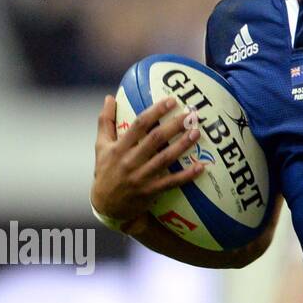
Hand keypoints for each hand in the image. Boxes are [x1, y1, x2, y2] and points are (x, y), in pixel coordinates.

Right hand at [91, 95, 205, 223]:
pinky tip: (201, 166)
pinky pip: (171, 182)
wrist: (105, 205)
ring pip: (165, 159)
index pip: (138, 125)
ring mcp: (141, 177)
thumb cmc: (105, 171)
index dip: (155, 111)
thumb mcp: (100, 147)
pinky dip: (187, 175)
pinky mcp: (151, 191)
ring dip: (182, 145)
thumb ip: (105, 122)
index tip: (171, 100)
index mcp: (119, 148)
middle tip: (191, 114)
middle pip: (155, 139)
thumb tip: (109, 98)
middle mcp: (130, 161)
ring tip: (197, 132)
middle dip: (174, 125)